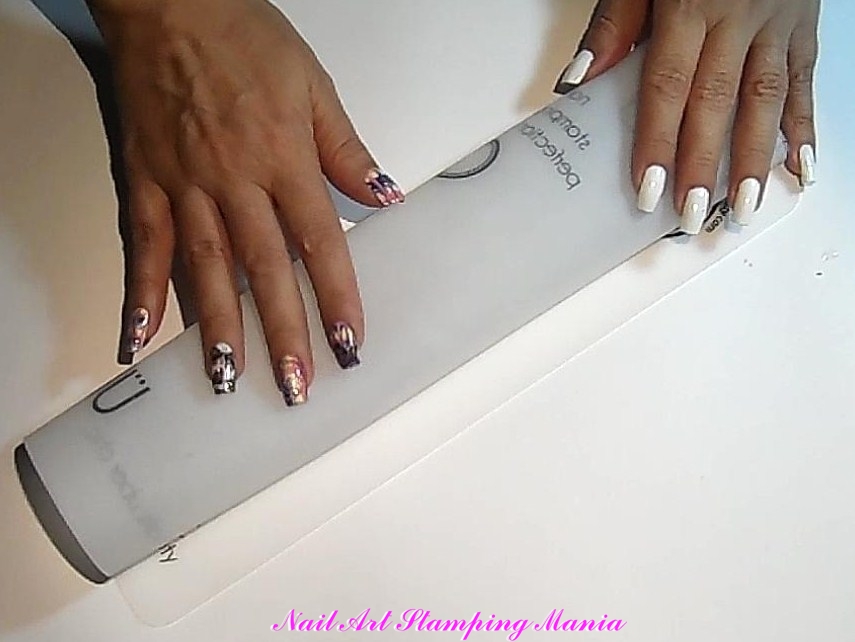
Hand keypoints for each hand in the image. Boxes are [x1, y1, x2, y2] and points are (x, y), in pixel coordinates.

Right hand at [88, 0, 403, 402]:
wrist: (171, 1)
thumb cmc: (245, 36)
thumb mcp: (314, 85)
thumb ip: (345, 150)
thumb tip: (384, 197)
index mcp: (284, 159)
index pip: (319, 242)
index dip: (337, 297)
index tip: (349, 342)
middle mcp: (235, 180)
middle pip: (265, 270)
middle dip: (282, 333)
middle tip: (295, 386)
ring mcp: (186, 184)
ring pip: (206, 267)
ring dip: (217, 327)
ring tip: (226, 378)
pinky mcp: (146, 179)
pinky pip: (144, 242)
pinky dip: (141, 290)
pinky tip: (139, 335)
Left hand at [556, 0, 818, 232]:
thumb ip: (613, 25)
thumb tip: (579, 81)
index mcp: (690, 5)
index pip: (668, 87)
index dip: (658, 142)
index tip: (649, 190)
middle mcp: (738, 17)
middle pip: (717, 103)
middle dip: (706, 165)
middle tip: (694, 216)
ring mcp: (777, 22)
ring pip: (766, 100)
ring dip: (756, 159)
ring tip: (745, 208)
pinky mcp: (804, 25)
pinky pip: (805, 81)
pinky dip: (804, 126)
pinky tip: (801, 166)